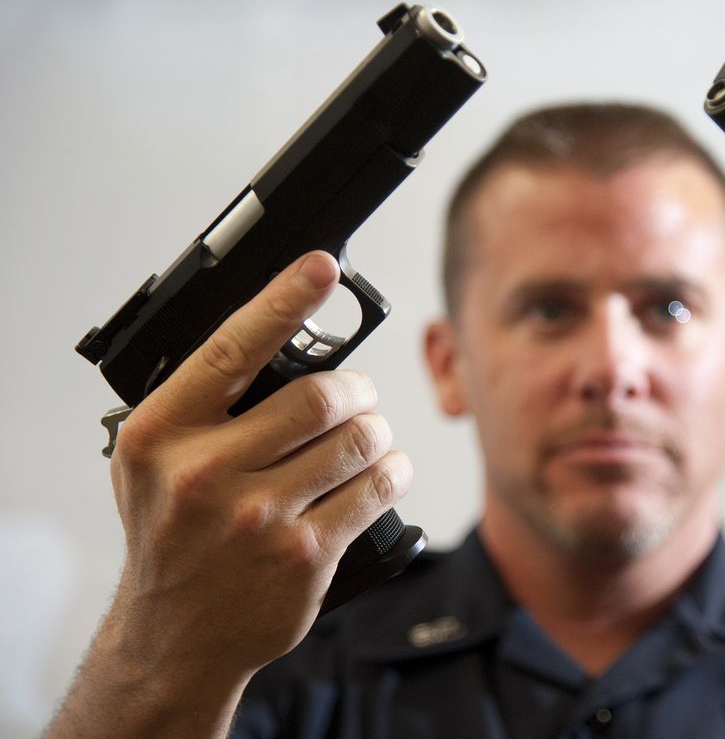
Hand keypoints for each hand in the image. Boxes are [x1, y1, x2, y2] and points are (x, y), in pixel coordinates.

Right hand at [48, 252, 412, 737]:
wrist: (175, 636)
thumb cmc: (171, 534)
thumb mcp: (153, 462)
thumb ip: (201, 403)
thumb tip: (276, 332)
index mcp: (163, 436)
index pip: (233, 350)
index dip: (283, 301)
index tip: (321, 266)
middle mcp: (206, 475)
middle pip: (320, 396)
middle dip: (355, 388)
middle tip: (357, 395)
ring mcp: (258, 520)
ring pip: (360, 440)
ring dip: (377, 431)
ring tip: (367, 436)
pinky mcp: (306, 556)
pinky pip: (378, 489)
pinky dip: (393, 471)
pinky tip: (384, 471)